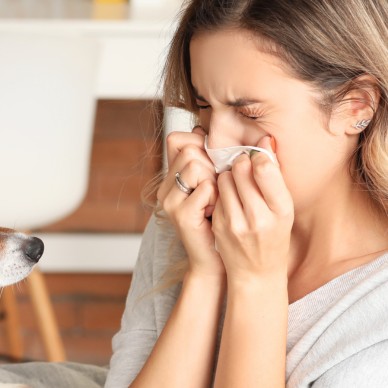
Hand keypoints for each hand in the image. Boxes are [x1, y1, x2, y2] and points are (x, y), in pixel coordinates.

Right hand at [159, 126, 223, 278]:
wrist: (218, 259)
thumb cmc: (222, 219)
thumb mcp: (217, 183)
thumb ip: (213, 158)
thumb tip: (209, 127)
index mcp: (172, 176)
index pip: (177, 139)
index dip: (199, 144)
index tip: (214, 164)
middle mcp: (165, 186)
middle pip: (190, 149)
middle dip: (212, 164)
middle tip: (217, 189)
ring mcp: (170, 201)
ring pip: (195, 164)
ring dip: (215, 180)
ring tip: (217, 200)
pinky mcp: (181, 215)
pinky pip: (205, 187)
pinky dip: (218, 196)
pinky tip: (217, 211)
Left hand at [212, 136, 293, 283]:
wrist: (256, 273)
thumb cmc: (274, 236)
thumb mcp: (284, 209)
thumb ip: (275, 177)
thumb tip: (265, 141)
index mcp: (281, 211)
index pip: (264, 169)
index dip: (259, 156)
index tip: (259, 157)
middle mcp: (258, 218)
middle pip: (241, 169)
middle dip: (243, 163)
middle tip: (246, 167)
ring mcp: (235, 223)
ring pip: (225, 178)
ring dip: (231, 175)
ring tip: (238, 184)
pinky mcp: (219, 225)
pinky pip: (217, 192)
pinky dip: (222, 190)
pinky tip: (230, 200)